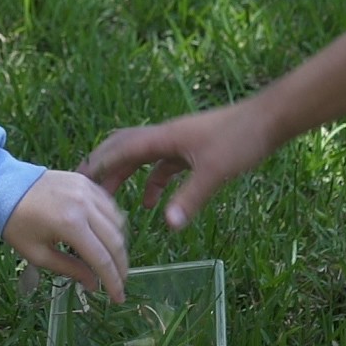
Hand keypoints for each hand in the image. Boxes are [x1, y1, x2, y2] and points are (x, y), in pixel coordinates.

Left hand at [4, 168, 131, 301]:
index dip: (112, 281)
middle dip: (121, 266)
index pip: (101, 258)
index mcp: (70, 225)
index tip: (119, 297)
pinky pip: (109, 205)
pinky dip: (114, 223)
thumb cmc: (16, 224)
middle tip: (121, 282)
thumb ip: (69, 269)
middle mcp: (85, 205)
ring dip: (119, 245)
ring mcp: (87, 190)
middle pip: (115, 241)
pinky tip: (108, 237)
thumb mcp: (38, 254)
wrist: (4, 187)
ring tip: (114, 262)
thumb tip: (94, 285)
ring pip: (117, 222)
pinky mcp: (86, 182)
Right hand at [80, 102, 276, 229]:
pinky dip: (152, 182)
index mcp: (165, 137)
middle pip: (124, 148)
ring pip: (142, 157)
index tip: (76, 181)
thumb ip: (190, 198)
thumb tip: (168, 225)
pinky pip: (163, 166)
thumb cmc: (242, 139)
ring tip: (109, 201)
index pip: (121, 148)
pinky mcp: (193, 149)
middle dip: (103, 168)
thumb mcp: (216, 171)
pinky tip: (152, 205)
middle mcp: (167, 136)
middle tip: (83, 190)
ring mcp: (180, 142)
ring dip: (125, 176)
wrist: (270, 120)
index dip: (98, 164)